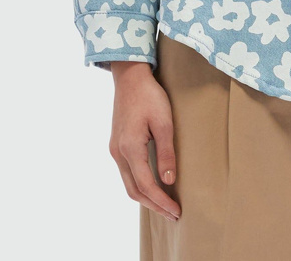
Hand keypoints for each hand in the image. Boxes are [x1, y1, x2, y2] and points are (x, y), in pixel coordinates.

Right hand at [108, 62, 180, 221]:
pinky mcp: (117, 144)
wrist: (130, 77)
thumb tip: (169, 181)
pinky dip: (139, 184)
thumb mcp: (163, 122)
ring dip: (146, 197)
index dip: (161, 201)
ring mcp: (115, 149)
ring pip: (128, 183)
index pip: (146, 185)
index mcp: (130, 148)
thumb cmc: (149, 96)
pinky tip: (152, 185)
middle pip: (134, 190)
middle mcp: (118, 153)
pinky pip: (127, 172)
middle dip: (153, 205)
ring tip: (164, 204)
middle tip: (173, 214)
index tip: (176, 211)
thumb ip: (166, 152)